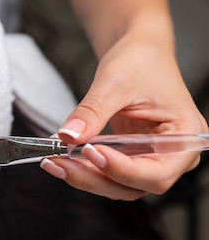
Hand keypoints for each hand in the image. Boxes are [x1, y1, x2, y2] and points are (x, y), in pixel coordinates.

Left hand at [40, 35, 207, 199]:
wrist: (139, 54)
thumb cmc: (141, 62)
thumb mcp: (114, 83)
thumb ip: (92, 112)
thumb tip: (69, 136)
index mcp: (186, 135)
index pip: (157, 171)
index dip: (122, 169)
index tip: (90, 152)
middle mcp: (174, 155)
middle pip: (135, 185)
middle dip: (95, 178)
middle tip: (59, 163)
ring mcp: (152, 159)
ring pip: (118, 185)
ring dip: (85, 178)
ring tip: (54, 162)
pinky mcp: (131, 159)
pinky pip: (108, 175)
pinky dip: (85, 171)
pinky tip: (61, 160)